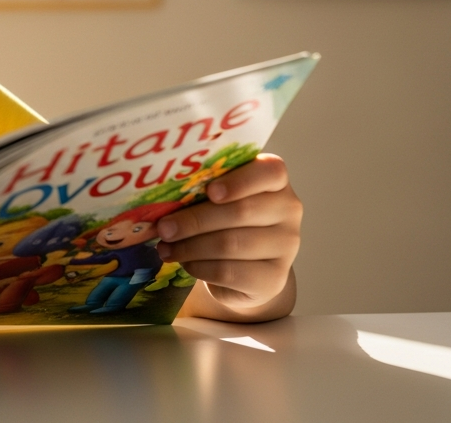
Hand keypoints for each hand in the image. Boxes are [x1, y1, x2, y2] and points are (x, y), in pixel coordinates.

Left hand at [155, 154, 300, 317]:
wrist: (245, 268)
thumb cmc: (225, 221)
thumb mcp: (217, 200)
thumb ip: (201, 192)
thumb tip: (161, 202)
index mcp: (275, 181)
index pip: (269, 173)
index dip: (239, 182)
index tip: (210, 191)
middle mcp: (289, 210)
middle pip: (240, 212)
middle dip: (194, 221)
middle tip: (163, 228)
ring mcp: (286, 246)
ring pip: (231, 244)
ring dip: (190, 247)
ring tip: (166, 248)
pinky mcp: (275, 279)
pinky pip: (229, 272)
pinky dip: (200, 267)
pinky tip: (185, 263)